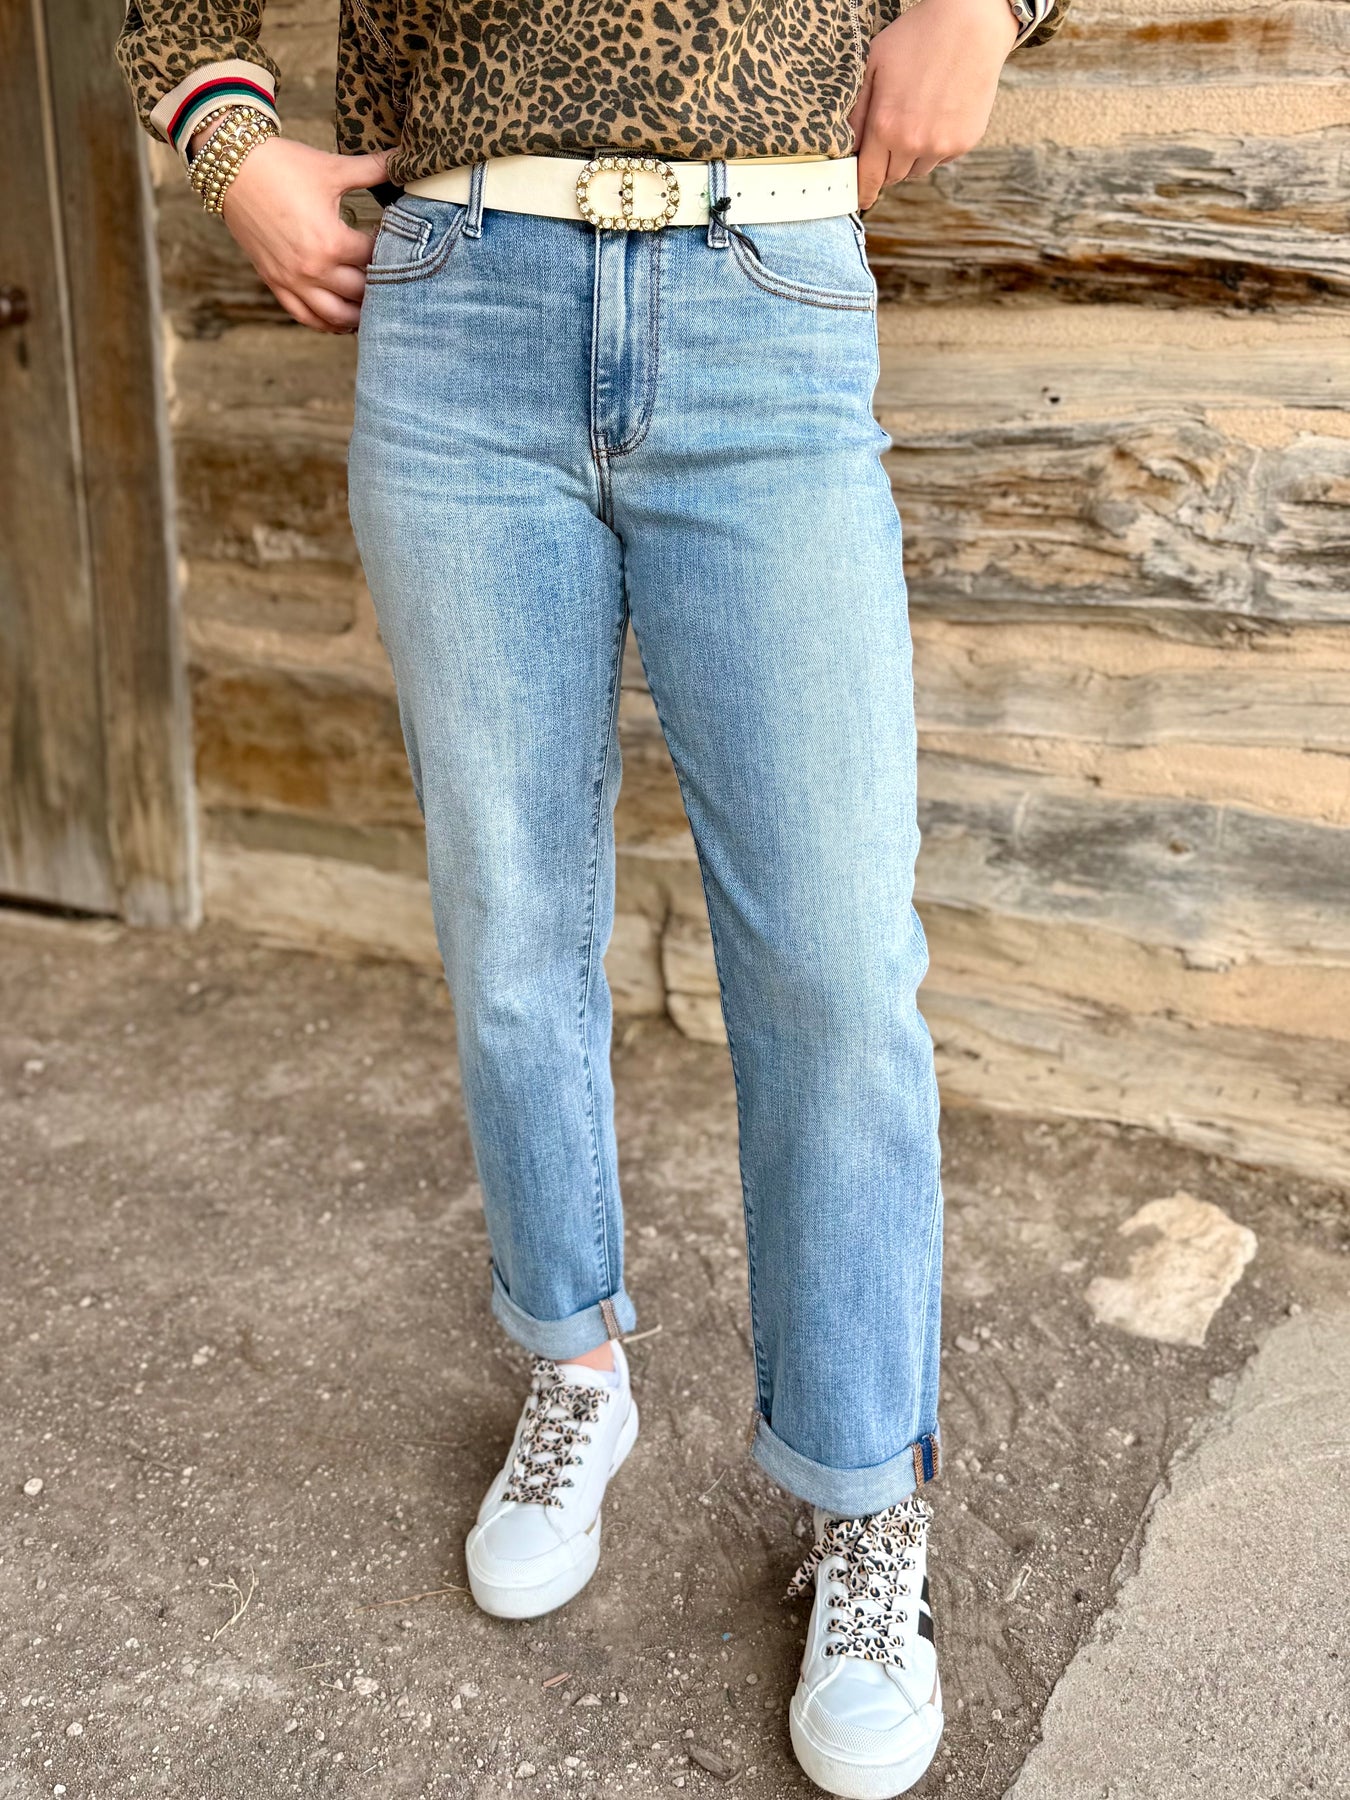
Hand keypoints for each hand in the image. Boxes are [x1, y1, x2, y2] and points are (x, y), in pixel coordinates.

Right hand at [204, 134, 388, 331]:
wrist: (231, 167)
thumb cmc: (282, 165)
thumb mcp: (332, 168)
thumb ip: (372, 169)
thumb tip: (404, 157)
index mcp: (331, 242)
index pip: (375, 260)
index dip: (391, 250)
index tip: (398, 242)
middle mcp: (312, 269)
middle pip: (361, 293)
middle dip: (380, 285)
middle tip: (392, 276)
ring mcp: (292, 281)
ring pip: (336, 316)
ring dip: (358, 314)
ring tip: (374, 305)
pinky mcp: (275, 283)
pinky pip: (305, 317)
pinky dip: (326, 323)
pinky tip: (342, 319)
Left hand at [849, 0, 1018, 207]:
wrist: (972, 24)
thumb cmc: (918, 37)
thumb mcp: (874, 65)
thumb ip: (856, 110)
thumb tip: (846, 147)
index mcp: (885, 126)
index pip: (867, 177)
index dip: (862, 191)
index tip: (859, 200)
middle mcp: (913, 143)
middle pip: (892, 178)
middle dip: (886, 165)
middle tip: (890, 138)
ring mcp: (941, 145)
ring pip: (917, 171)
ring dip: (911, 158)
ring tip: (916, 120)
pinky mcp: (964, 142)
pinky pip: (941, 159)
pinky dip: (935, 147)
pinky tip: (938, 116)